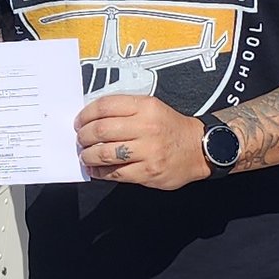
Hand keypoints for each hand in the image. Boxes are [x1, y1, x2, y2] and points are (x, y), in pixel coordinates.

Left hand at [74, 92, 210, 190]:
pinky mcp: (148, 172)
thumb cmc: (170, 128)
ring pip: (105, 153)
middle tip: (80, 139)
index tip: (79, 121)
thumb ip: (125, 110)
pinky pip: (116, 173)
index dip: (86, 114)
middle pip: (101, 130)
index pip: (105, 106)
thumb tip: (92, 119)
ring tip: (85, 155)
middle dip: (83, 136)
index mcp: (145, 107)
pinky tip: (96, 170)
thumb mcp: (152, 108)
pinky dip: (100, 172)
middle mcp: (146, 127)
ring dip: (88, 155)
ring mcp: (148, 151)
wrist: (199, 149)